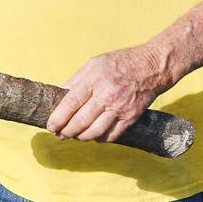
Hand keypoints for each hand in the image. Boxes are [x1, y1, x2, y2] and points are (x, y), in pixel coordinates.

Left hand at [46, 46, 165, 141]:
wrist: (152, 66)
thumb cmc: (120, 63)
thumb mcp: (94, 64)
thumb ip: (75, 81)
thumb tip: (58, 95)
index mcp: (94, 79)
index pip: (70, 104)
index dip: (58, 118)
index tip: (51, 126)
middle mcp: (107, 95)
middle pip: (80, 121)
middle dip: (66, 132)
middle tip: (60, 135)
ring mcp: (120, 108)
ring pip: (94, 132)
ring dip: (81, 138)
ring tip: (75, 136)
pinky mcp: (131, 117)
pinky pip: (111, 135)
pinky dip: (99, 138)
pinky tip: (94, 135)